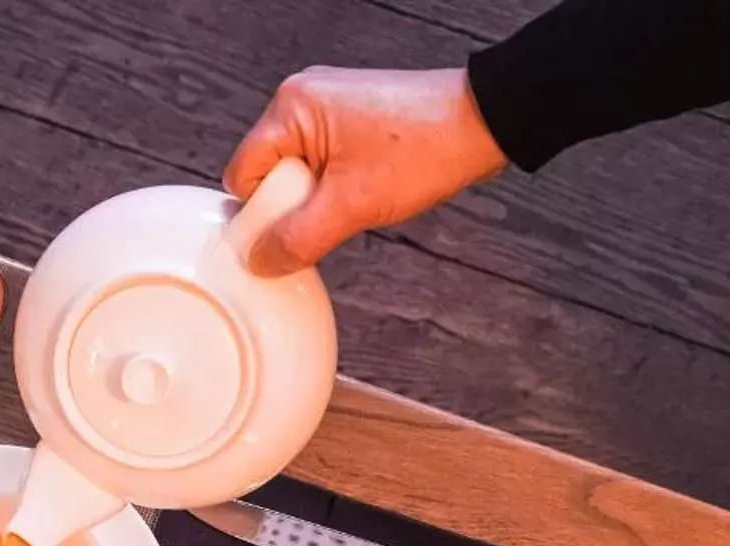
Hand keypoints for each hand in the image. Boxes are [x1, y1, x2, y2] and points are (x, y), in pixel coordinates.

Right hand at [223, 66, 506, 276]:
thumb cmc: (428, 147)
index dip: (262, 214)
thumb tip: (260, 262)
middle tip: (335, 210)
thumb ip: (297, 239)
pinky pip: (319, 166)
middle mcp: (302, 99)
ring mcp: (325, 107)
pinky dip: (334, 187)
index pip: (243, 177)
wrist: (486, 123)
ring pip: (294, 175)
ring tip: (357, 197)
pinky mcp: (347, 119)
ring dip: (317, 199)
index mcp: (292, 107)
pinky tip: (363, 189)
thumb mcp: (353, 206)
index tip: (295, 230)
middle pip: (266, 176)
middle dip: (294, 206)